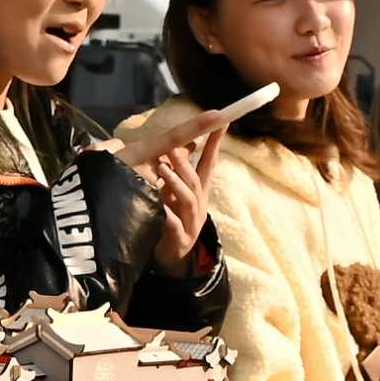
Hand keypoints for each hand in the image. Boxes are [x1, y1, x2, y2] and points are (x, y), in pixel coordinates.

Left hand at [141, 122, 222, 268]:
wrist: (168, 259)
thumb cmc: (170, 221)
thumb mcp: (175, 194)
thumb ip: (176, 173)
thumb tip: (175, 145)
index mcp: (198, 192)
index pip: (209, 163)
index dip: (215, 143)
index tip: (221, 121)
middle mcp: (199, 205)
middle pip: (196, 179)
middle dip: (186, 162)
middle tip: (172, 145)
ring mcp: (191, 224)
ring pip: (188, 199)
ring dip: (176, 182)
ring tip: (161, 169)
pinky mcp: (180, 241)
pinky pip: (173, 226)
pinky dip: (165, 215)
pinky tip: (158, 207)